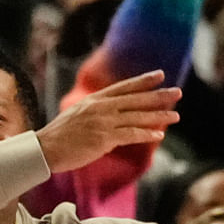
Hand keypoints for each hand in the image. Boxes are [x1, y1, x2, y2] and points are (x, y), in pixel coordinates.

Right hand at [36, 71, 180, 172]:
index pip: (123, 87)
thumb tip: (117, 113)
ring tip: (176, 116)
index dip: (143, 81)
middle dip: (158, 95)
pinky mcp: (103, 138)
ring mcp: (102, 122)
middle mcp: (100, 108)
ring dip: (158, 116)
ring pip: (136, 117)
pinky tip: (159, 135)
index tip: (160, 74)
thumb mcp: (80, 115)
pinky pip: (130, 135)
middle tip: (178, 91)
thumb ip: (98, 111)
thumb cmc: (62, 135)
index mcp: (94, 100)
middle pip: (135, 99)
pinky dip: (146, 134)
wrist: (46, 149)